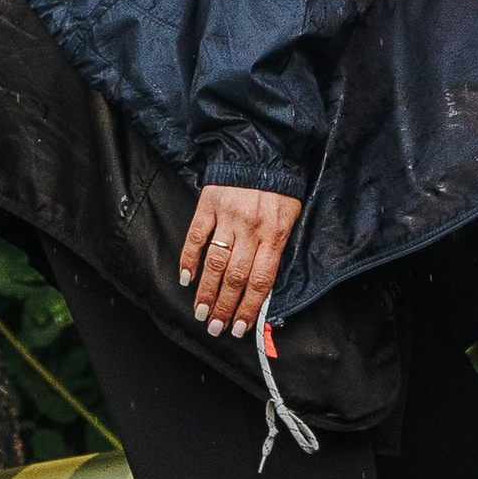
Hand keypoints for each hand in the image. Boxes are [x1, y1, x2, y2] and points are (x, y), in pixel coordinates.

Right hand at [178, 185, 301, 338]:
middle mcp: (251, 228)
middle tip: (215, 328)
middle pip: (235, 277)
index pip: (261, 280)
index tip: (239, 328)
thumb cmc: (280, 189)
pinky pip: (196, 237)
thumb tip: (263, 287)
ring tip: (201, 313)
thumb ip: (277, 249)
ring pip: (214, 262)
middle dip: (224, 308)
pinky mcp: (209, 204)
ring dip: (206, 292)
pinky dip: (188, 259)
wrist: (262, 150)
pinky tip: (186, 278)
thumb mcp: (291, 218)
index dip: (248, 308)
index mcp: (275, 234)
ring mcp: (228, 217)